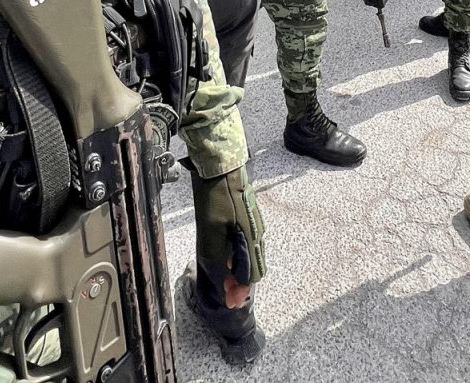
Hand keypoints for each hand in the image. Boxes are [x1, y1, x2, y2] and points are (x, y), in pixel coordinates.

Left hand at [192, 165, 266, 310]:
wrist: (222, 167)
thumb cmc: (216, 199)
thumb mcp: (211, 232)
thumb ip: (218, 259)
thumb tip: (224, 280)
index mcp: (251, 240)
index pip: (251, 276)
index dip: (240, 291)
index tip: (231, 302)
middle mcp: (258, 234)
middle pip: (254, 267)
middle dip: (241, 283)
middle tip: (228, 293)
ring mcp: (255, 224)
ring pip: (251, 255)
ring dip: (240, 269)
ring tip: (226, 277)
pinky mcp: (249, 217)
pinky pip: (247, 243)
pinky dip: (239, 255)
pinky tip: (228, 254)